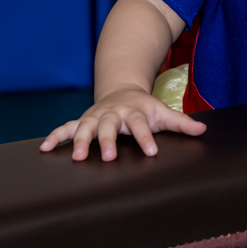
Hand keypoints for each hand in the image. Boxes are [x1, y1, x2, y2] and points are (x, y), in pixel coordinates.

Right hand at [39, 84, 205, 160]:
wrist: (122, 91)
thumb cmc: (144, 108)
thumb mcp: (163, 112)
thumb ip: (181, 122)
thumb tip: (202, 130)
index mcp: (134, 112)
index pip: (142, 126)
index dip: (146, 138)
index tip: (152, 152)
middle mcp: (113, 114)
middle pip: (110, 127)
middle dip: (107, 141)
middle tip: (107, 157)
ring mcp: (96, 116)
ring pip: (85, 127)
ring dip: (80, 140)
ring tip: (77, 156)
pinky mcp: (83, 120)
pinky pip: (66, 128)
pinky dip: (55, 137)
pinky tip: (44, 149)